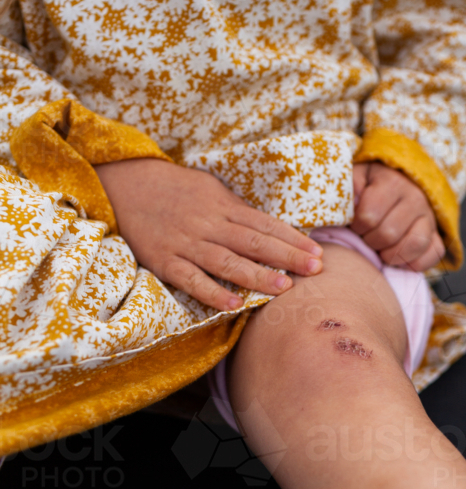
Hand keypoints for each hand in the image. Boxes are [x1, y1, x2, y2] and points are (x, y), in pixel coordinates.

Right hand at [94, 157, 322, 310]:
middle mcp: (209, 225)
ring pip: (227, 262)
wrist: (124, 184)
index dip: (293, 239)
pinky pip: (191, 279)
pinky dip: (212, 292)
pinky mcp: (165, 261)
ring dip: (257, 275)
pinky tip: (233, 304)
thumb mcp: (210, 189)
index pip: (265, 224)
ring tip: (284, 287)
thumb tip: (268, 227)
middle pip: (254, 242)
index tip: (317, 253)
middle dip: (287, 257)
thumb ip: (236, 210)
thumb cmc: (174, 189)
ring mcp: (187, 244)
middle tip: (316, 269)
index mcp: (223, 206)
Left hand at [350, 162, 444, 271]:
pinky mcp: (438, 236)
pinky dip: (414, 263)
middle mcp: (415, 198)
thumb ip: (349, 189)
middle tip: (367, 237)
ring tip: (381, 250)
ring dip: (391, 254)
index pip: (369, 216)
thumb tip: (352, 204)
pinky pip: (433, 255)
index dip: (357, 226)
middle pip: (389, 234)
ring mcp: (430, 218)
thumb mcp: (356, 179)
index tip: (355, 224)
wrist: (399, 185)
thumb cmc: (371, 186)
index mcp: (392, 182)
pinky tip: (399, 258)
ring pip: (415, 245)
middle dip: (371, 241)